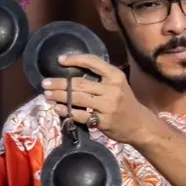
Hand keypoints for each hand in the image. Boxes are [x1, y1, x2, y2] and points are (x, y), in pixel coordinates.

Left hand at [43, 54, 158, 144]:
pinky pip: (80, 115)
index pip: (92, 62)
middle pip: (79, 84)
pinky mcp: (103, 121)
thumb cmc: (125, 103)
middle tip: (45, 83)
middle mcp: (112, 89)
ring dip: (59, 97)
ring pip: (77, 99)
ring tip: (48, 95)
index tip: (60, 60)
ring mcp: (107, 106)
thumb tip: (72, 73)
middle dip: (59, 83)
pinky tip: (58, 109)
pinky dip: (67, 112)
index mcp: (115, 76)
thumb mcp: (118, 84)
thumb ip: (100, 78)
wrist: (140, 125)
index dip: (74, 59)